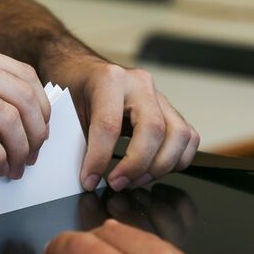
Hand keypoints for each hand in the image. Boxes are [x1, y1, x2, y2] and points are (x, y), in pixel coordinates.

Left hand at [47, 52, 198, 191]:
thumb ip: (75, 140)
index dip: (99, 159)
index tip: (89, 180)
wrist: (82, 69)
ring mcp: (159, 95)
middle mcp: (139, 84)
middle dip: (136, 165)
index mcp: (109, 79)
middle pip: (153, 129)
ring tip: (135, 180)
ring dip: (160, 166)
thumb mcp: (65, 111)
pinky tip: (154, 170)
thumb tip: (87, 177)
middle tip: (117, 183)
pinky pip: (189, 138)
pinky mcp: (170, 110)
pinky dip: (177, 160)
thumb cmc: (73, 89)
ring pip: (179, 135)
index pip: (110, 125)